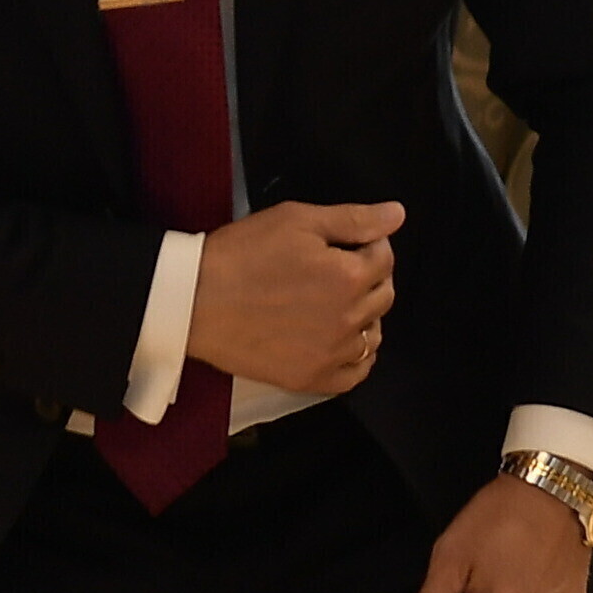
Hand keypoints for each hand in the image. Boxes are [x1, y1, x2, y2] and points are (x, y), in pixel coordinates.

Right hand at [183, 201, 400, 393]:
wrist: (194, 300)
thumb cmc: (242, 254)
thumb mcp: (295, 220)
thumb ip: (352, 219)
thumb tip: (397, 214)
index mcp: (348, 277)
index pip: (385, 258)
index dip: (369, 244)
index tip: (345, 243)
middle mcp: (348, 319)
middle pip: (383, 296)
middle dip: (368, 277)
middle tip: (335, 268)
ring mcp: (330, 354)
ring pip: (372, 335)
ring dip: (364, 316)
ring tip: (333, 303)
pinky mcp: (311, 378)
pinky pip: (355, 374)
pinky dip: (355, 358)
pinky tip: (338, 341)